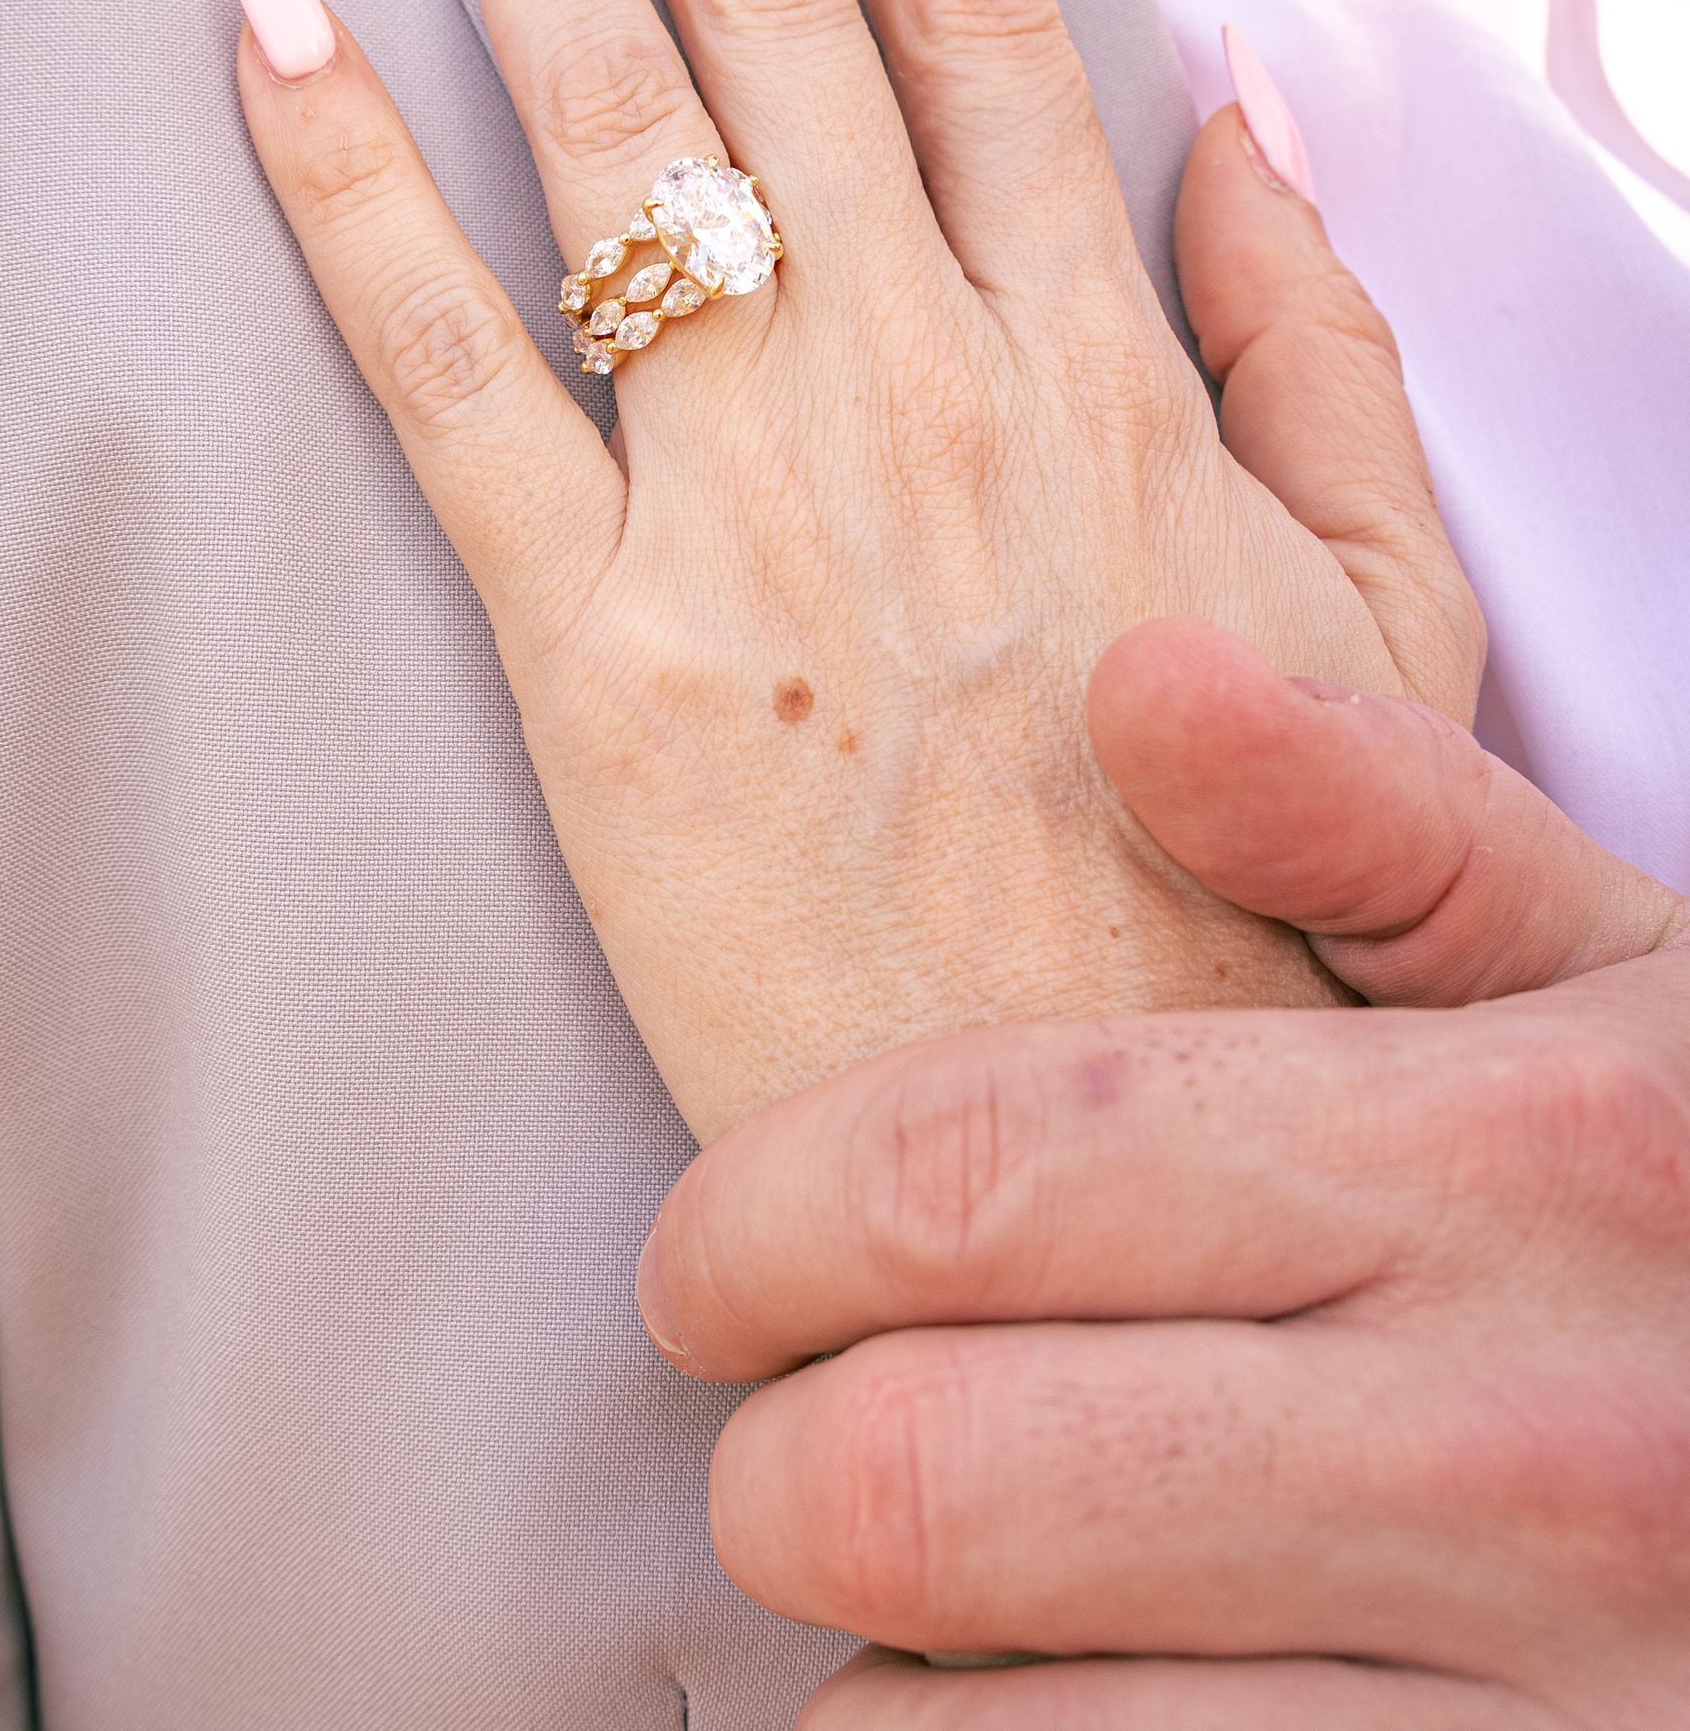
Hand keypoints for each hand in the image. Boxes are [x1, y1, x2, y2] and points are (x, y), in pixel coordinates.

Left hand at [234, 0, 1480, 1138]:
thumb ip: (1317, 343)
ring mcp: (744, 514)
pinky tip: (270, 17)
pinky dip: (342, 182)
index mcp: (1102, 372)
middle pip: (773, 27)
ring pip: (613, 135)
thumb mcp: (1389, 608)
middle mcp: (919, 392)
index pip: (982, 30)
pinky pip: (441, 376)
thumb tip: (1245, 110)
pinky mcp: (591, 656)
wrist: (1101, 1171)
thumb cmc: (1253, 884)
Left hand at [640, 635, 1689, 1722]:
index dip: (758, 1219)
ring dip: (878, 1685)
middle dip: (775, 1473)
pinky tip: (1054, 1721)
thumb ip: (1383, 826)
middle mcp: (1516, 1446)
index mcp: (1505, 1166)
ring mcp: (1534, 1707)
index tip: (710, 1260)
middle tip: (790, 1446)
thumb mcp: (1639, 987)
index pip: (976, 1167)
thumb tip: (1140, 681)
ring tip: (927, 1612)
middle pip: (922, 1477)